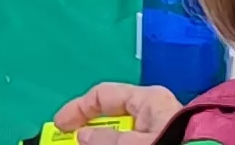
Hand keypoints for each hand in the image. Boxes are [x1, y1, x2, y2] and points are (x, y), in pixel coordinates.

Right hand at [51, 83, 185, 135]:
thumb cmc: (176, 144)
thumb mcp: (138, 143)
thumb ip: (107, 141)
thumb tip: (83, 137)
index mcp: (148, 100)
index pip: (103, 95)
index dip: (77, 109)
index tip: (59, 128)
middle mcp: (154, 112)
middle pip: (112, 118)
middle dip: (91, 133)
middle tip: (72, 144)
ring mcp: (162, 130)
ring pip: (124, 135)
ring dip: (105, 142)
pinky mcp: (169, 140)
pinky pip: (137, 142)